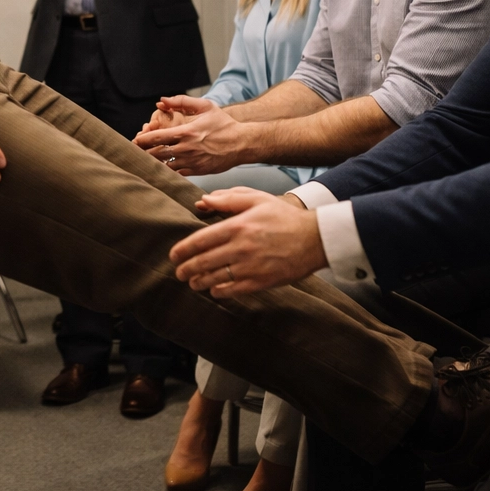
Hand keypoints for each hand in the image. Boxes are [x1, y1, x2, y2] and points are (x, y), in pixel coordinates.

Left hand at [133, 97, 246, 173]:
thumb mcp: (205, 106)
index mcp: (187, 132)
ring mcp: (192, 162)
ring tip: (143, 161)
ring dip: (153, 163)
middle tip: (134, 152)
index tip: (134, 140)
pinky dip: (167, 171)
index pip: (158, 137)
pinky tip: (160, 169)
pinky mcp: (197, 171)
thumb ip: (182, 102)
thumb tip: (161, 101)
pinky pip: (176, 173)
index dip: (143, 140)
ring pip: (165, 166)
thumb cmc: (223, 124)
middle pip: (157, 153)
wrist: (242, 144)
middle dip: (143, 153)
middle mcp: (187, 148)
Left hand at [168, 188, 326, 296]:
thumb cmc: (285, 217)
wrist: (315, 239)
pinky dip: (219, 292)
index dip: (183, 250)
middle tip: (179, 272)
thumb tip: (203, 201)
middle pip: (203, 262)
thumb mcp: (257, 199)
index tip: (174, 255)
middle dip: (186, 269)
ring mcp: (250, 267)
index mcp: (237, 226)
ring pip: (215, 278)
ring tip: (193, 282)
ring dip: (199, 282)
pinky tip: (214, 290)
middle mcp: (240, 248)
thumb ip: (228, 198)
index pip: (200, 240)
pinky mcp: (261, 282)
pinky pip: (233, 290)